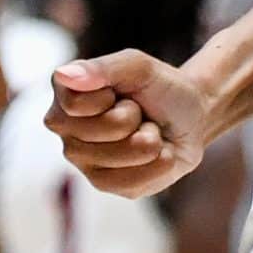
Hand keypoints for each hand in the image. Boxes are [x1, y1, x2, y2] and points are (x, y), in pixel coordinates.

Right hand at [47, 50, 209, 198]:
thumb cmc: (160, 87)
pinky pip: (137, 180)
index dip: (110, 96)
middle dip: (134, 116)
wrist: (190, 117)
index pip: (75, 104)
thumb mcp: (137, 66)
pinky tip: (153, 154)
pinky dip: (158, 163)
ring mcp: (82, 162)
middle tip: (138, 112)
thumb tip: (62, 74)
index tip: (120, 92)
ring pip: (127, 154)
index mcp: (64, 93)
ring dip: (150, 139)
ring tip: (146, 131)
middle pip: (107, 128)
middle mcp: (65, 129)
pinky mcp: (106, 185)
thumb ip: (101, 68)